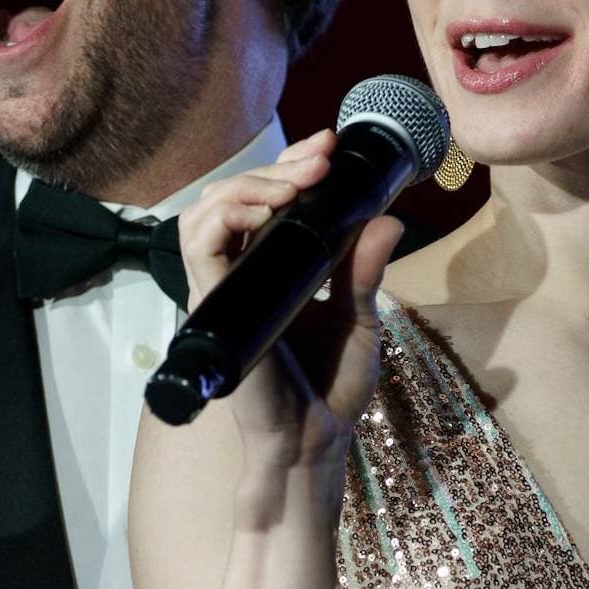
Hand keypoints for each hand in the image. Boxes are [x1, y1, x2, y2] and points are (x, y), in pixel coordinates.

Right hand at [170, 129, 402, 470]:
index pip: (261, 201)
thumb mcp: (358, 318)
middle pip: (232, 196)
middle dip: (276, 167)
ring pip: (204, 212)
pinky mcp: (215, 308)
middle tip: (320, 160)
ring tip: (294, 184)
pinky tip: (269, 209)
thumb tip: (388, 218)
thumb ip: (364, 270)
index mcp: (268, 272)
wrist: (313, 443)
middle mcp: (237, 276)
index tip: (327, 145)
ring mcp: (221, 292)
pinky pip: (199, 247)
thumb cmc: (329, 390)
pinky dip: (228, 216)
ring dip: (247, 185)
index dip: (287, 164)